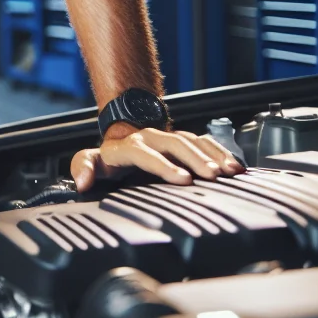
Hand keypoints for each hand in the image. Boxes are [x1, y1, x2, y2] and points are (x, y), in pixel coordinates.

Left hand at [71, 123, 244, 191]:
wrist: (126, 134)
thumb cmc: (111, 157)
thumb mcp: (92, 161)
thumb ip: (84, 168)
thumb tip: (82, 182)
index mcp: (127, 146)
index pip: (144, 153)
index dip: (163, 165)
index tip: (183, 180)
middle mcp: (150, 137)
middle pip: (174, 144)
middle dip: (195, 159)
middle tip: (213, 176)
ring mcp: (169, 137)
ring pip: (192, 141)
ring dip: (212, 155)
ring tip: (229, 172)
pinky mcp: (184, 139)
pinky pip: (204, 142)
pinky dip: (221, 152)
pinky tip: (235, 167)